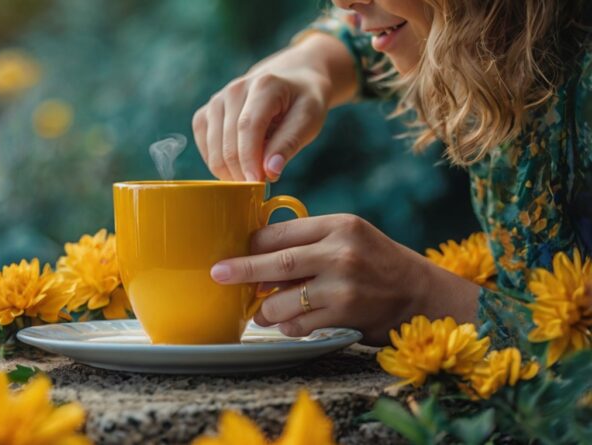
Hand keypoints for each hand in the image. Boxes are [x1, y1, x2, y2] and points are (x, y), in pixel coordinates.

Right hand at [191, 33, 357, 181]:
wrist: (290, 80)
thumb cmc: (302, 102)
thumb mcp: (309, 119)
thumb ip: (289, 144)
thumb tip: (269, 172)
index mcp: (263, 85)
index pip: (248, 127)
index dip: (250, 160)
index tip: (257, 184)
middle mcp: (234, 90)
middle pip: (228, 142)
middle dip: (241, 171)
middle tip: (259, 185)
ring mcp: (217, 101)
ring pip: (213, 148)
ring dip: (229, 170)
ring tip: (252, 174)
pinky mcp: (206, 113)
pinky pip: (204, 146)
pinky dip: (217, 162)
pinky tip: (236, 166)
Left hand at [209, 214, 479, 344]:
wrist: (421, 295)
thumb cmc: (377, 264)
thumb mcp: (349, 237)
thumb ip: (309, 240)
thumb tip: (256, 251)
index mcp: (337, 225)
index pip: (279, 232)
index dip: (251, 244)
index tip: (232, 250)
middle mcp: (340, 252)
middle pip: (274, 263)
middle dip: (240, 271)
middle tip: (218, 274)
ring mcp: (342, 285)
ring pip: (280, 300)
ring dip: (264, 309)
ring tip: (262, 311)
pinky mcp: (343, 315)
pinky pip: (297, 324)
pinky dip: (286, 326)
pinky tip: (290, 321)